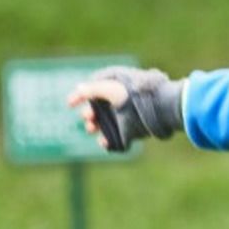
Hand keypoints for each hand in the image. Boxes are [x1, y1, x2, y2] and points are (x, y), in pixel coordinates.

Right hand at [67, 66, 184, 150]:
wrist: (158, 109)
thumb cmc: (134, 95)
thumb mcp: (109, 88)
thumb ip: (91, 89)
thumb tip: (78, 88)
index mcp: (118, 86)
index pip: (96, 89)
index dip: (81, 95)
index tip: (70, 104)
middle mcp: (122, 101)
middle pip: (99, 108)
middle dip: (89, 113)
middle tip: (88, 118)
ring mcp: (128, 117)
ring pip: (106, 124)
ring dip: (95, 127)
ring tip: (92, 129)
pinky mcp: (133, 131)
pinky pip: (118, 139)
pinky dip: (109, 142)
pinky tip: (104, 142)